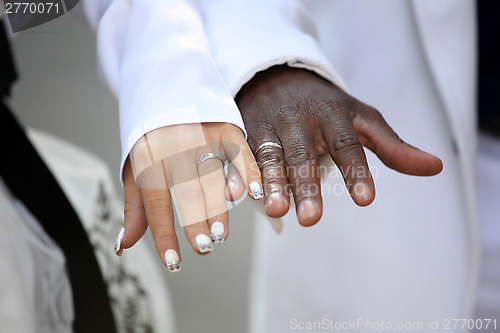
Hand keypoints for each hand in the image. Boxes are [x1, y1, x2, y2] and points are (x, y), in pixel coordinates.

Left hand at [116, 123, 261, 271]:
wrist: (166, 84)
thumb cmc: (150, 134)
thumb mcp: (134, 165)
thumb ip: (135, 206)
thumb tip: (125, 244)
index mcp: (149, 157)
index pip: (155, 202)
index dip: (164, 234)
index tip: (173, 261)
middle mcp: (175, 146)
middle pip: (186, 190)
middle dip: (195, 221)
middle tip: (203, 246)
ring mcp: (203, 135)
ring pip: (213, 176)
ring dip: (219, 206)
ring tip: (220, 233)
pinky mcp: (227, 127)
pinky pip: (240, 153)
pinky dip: (249, 174)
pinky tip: (253, 195)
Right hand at [236, 65, 442, 225]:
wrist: (277, 77)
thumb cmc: (325, 106)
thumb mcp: (362, 118)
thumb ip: (392, 147)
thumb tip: (436, 167)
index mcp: (331, 115)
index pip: (346, 144)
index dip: (356, 171)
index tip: (366, 199)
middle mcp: (298, 120)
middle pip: (302, 154)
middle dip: (305, 185)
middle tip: (311, 220)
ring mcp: (269, 126)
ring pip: (268, 156)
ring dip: (269, 183)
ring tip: (275, 211)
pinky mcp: (245, 133)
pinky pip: (240, 154)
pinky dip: (237, 174)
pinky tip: (236, 196)